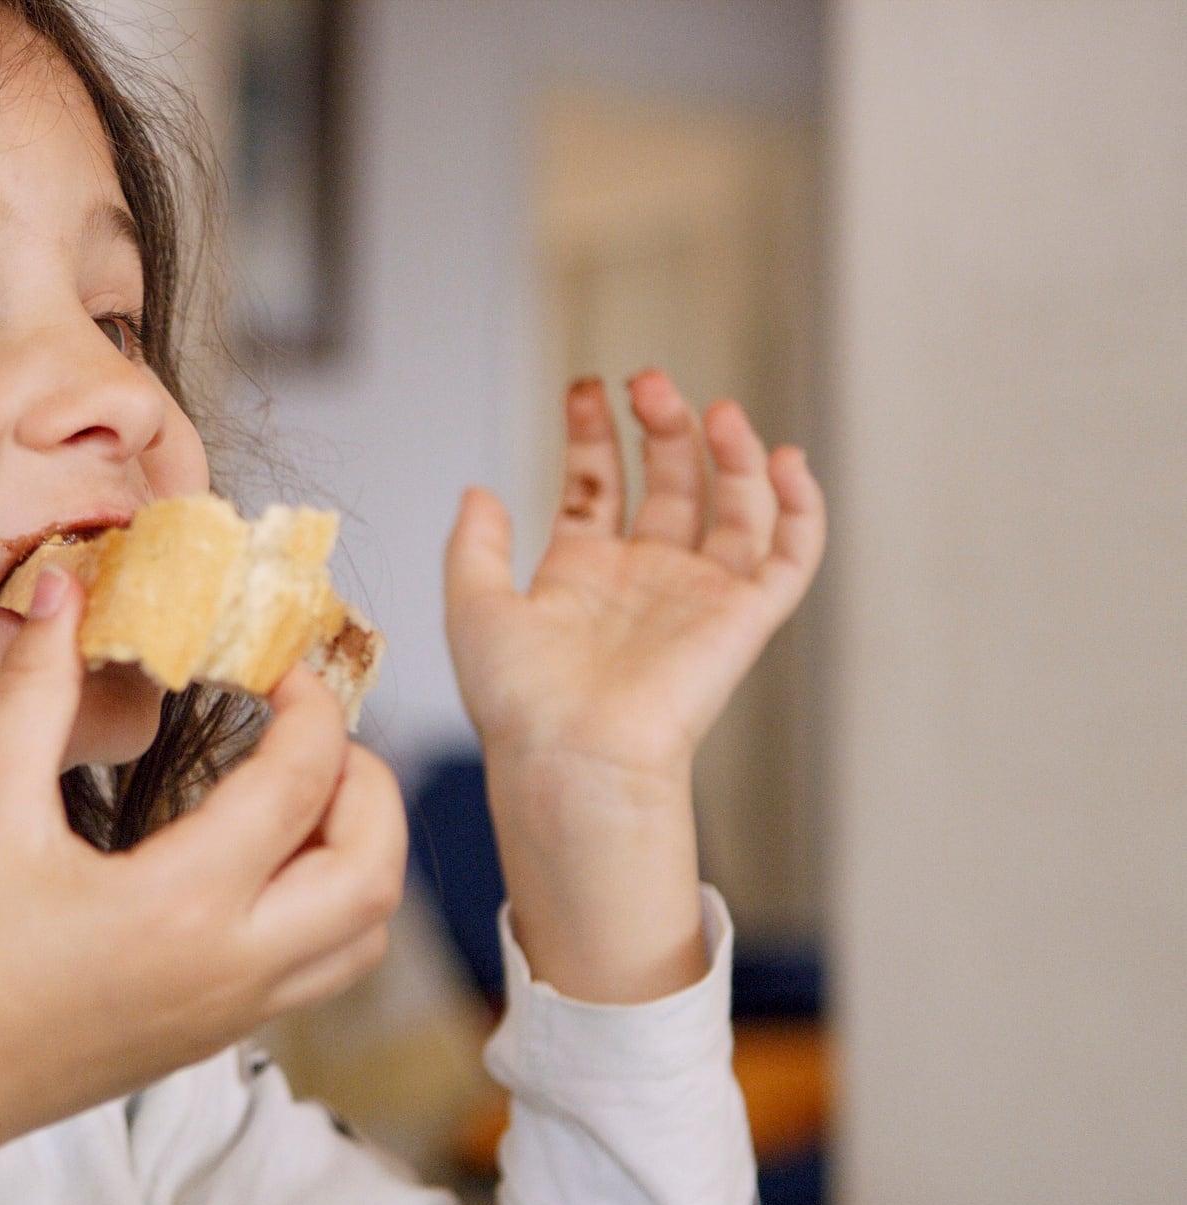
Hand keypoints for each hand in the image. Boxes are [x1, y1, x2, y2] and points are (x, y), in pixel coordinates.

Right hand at [0, 568, 406, 1193]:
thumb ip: (34, 689)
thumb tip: (62, 592)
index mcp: (181, 903)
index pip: (300, 783)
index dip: (310, 706)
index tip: (281, 666)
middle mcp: (231, 965)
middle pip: (373, 869)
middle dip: (367, 782)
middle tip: (312, 732)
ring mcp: (235, 1011)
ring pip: (366, 934)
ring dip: (361, 852)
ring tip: (300, 795)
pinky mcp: (221, 1035)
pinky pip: (325, 970)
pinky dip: (331, 906)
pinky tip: (263, 861)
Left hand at [442, 372, 825, 1000]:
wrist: (570, 753)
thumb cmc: (519, 699)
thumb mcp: (474, 605)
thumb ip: (475, 545)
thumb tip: (478, 490)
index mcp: (581, 576)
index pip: (596, 485)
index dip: (592, 435)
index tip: (585, 387)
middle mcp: (643, 580)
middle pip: (669, 484)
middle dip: (662, 427)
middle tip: (647, 381)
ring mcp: (697, 596)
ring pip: (735, 507)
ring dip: (731, 452)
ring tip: (713, 409)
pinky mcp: (745, 619)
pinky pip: (789, 555)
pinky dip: (800, 507)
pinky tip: (786, 458)